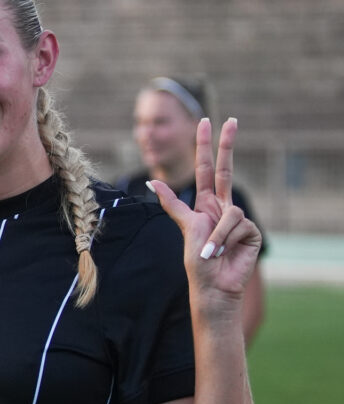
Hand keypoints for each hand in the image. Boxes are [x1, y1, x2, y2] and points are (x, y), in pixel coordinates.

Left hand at [149, 118, 261, 310]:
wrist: (212, 284)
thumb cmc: (196, 259)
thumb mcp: (184, 226)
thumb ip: (172, 202)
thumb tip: (152, 180)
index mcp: (206, 204)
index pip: (207, 169)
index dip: (206, 147)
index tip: (206, 123)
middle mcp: (223, 207)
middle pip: (227, 170)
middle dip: (228, 145)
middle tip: (232, 119)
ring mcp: (239, 218)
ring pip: (230, 213)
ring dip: (217, 234)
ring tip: (211, 251)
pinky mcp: (251, 231)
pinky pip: (238, 224)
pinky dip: (226, 239)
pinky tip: (224, 252)